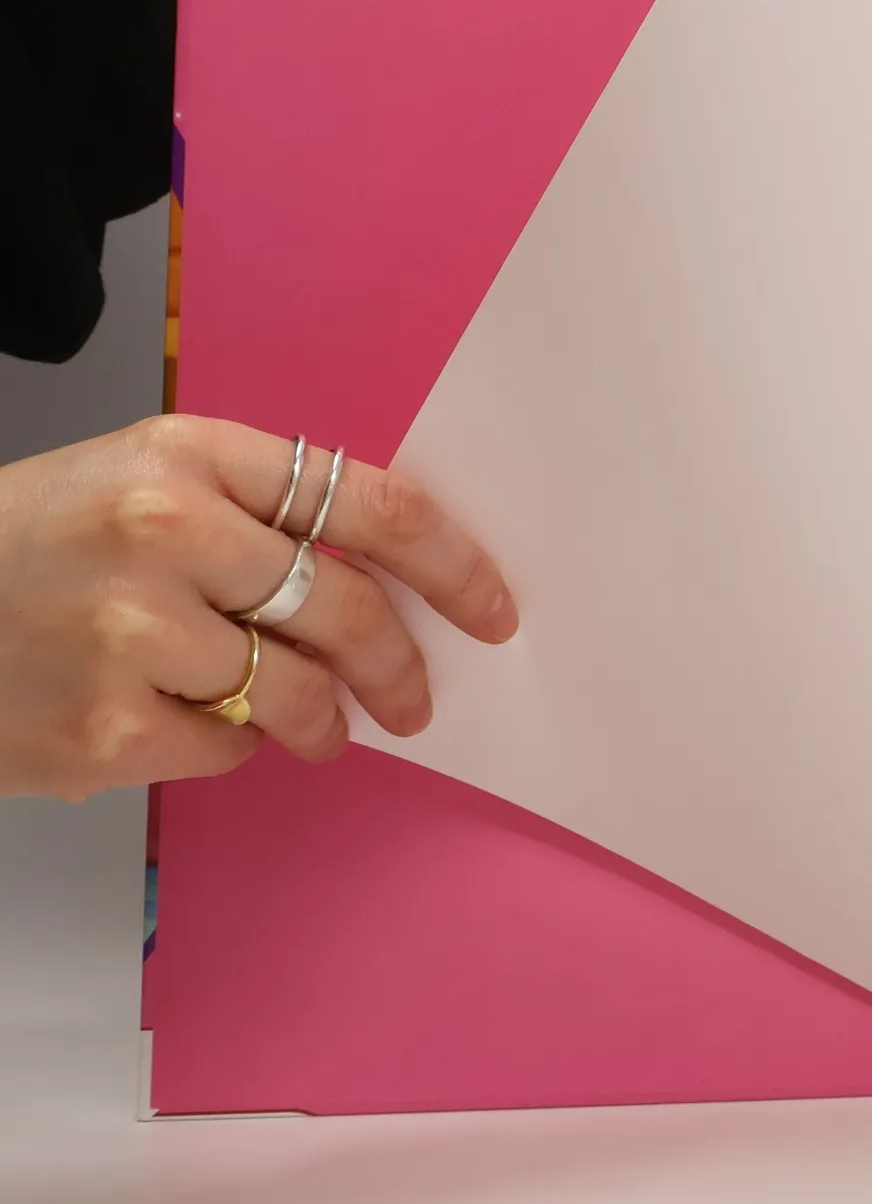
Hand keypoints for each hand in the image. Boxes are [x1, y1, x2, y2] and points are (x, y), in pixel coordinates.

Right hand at [0, 417, 515, 801]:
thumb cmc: (35, 545)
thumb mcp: (143, 482)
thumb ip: (262, 513)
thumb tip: (394, 580)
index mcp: (190, 455)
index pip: (372, 506)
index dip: (455, 565)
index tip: (493, 608)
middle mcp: (167, 534)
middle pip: (349, 610)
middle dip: (403, 667)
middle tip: (415, 698)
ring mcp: (135, 634)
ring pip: (300, 693)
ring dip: (322, 721)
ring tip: (315, 726)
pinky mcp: (110, 727)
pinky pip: (231, 749)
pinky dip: (233, 746)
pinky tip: (184, 721)